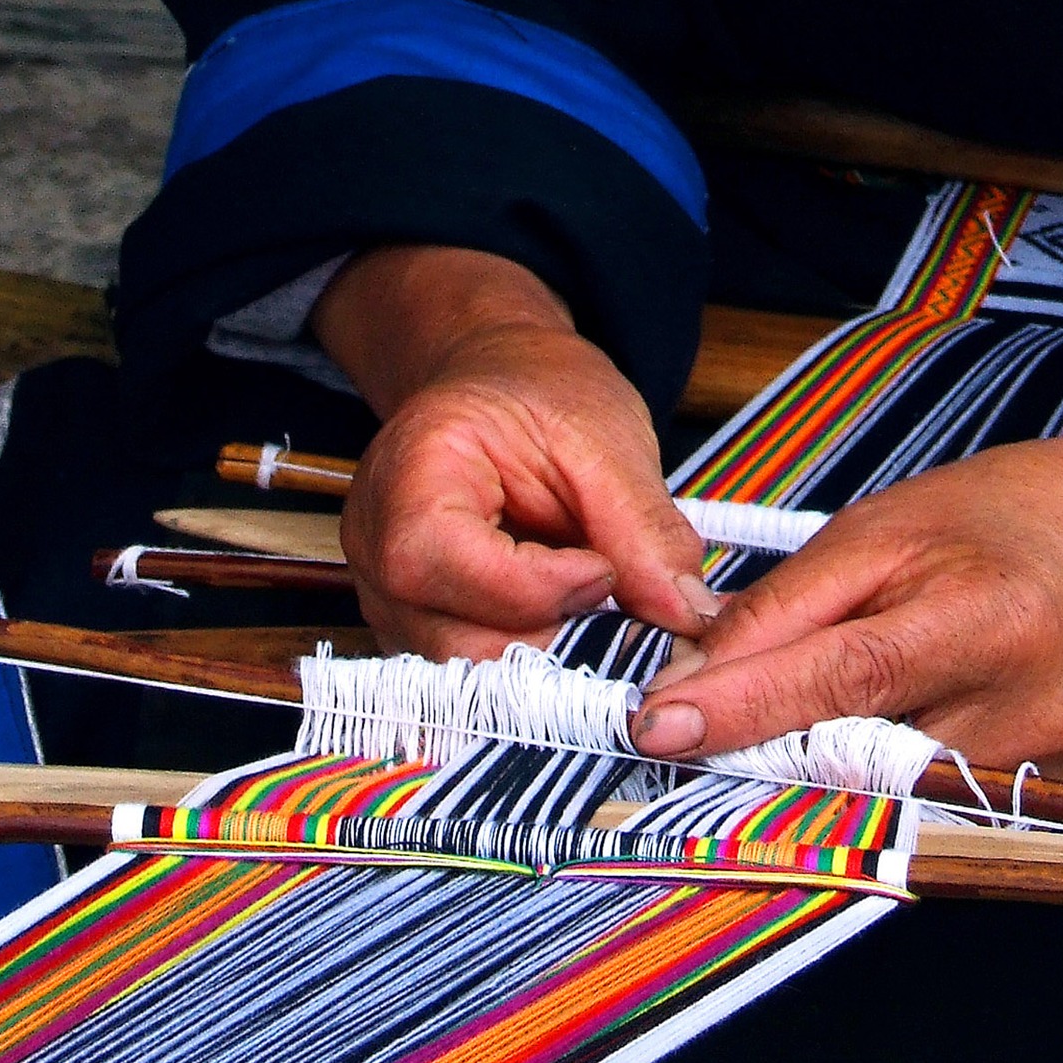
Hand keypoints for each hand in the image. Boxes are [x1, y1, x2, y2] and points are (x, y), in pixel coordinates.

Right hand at [312, 247, 716, 657]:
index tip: (607, 564)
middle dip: (558, 644)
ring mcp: (386, 601)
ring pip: (470, 679)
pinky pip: (472, 679)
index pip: (467, 574)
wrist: (493, 383)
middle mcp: (375, 554)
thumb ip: (645, 532)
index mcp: (409, 483)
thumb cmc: (536, 394)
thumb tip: (688, 617)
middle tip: (616, 612)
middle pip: (462, 647)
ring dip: (549, 662)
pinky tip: (564, 626)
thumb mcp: (606, 441)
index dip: (555, 588)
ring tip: (592, 615)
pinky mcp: (415, 632)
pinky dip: (531, 666)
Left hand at [633, 384, 1062, 765]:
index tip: (658, 724)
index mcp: (986, 618)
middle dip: (753, 752)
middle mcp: (1022, 705)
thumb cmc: (991, 522)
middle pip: (855, 756)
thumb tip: (689, 682)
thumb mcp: (874, 532)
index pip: (847, 677)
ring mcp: (1033, 761)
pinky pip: (910, 800)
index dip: (746, 707)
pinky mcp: (1030, 791)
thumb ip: (781, 611)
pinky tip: (819, 750)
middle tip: (679, 732)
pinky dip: (849, 781)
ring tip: (751, 729)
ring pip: (875, 792)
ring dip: (794, 771)